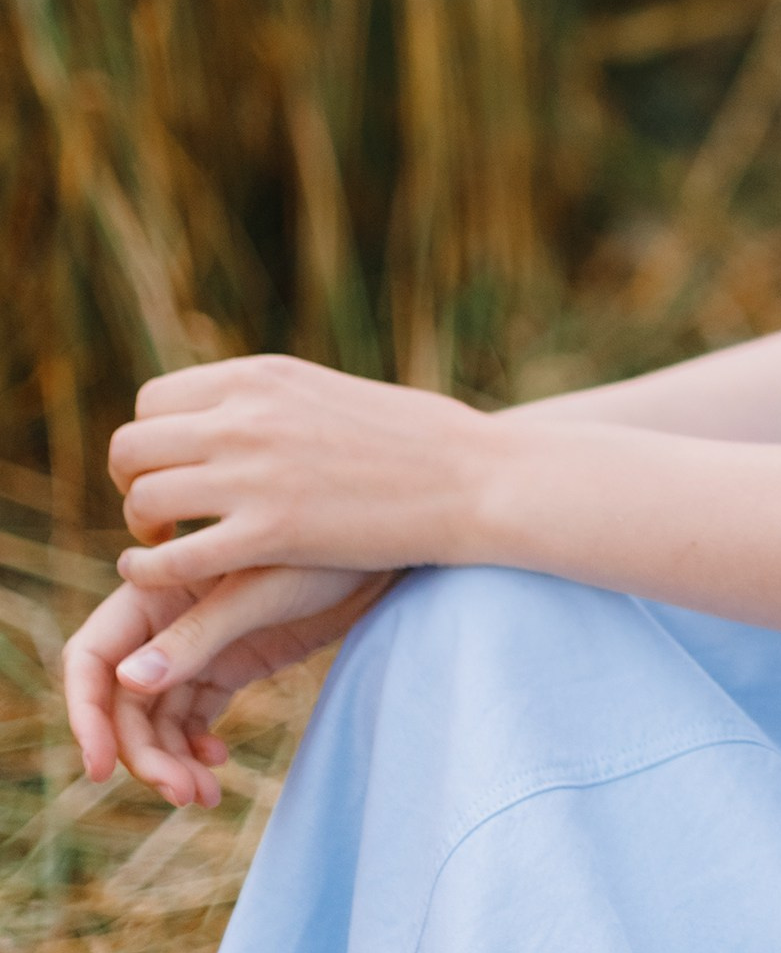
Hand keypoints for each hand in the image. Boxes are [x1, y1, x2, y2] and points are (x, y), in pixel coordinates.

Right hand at [62, 565, 394, 805]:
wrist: (382, 553)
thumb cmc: (321, 552)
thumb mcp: (260, 592)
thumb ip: (197, 635)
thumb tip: (126, 683)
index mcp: (154, 588)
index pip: (92, 658)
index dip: (86, 715)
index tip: (100, 769)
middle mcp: (162, 621)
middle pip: (122, 703)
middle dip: (144, 754)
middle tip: (183, 794)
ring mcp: (193, 648)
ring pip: (155, 720)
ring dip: (169, 763)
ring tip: (206, 795)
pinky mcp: (227, 667)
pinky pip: (190, 720)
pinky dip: (194, 751)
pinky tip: (218, 766)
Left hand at [108, 353, 491, 592]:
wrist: (474, 476)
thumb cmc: (414, 441)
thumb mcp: (327, 394)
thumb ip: (268, 402)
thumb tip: (226, 414)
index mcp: (260, 376)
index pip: (151, 402)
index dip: (150, 443)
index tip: (173, 472)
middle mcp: (247, 415)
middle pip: (133, 446)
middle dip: (133, 484)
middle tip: (162, 515)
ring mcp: (256, 473)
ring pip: (144, 498)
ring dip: (143, 528)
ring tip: (168, 545)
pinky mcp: (272, 532)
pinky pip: (174, 558)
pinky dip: (152, 569)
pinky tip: (162, 576)